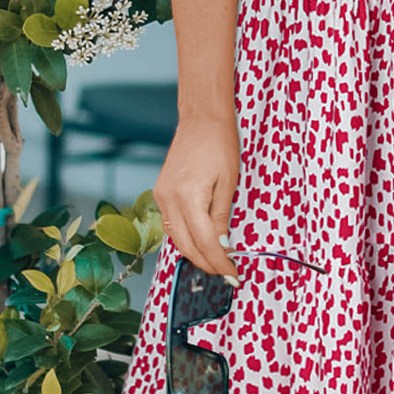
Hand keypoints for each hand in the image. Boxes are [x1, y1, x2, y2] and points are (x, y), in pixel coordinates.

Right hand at [152, 115, 240, 283]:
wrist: (202, 118)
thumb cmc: (220, 144)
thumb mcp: (228, 182)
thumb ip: (221, 217)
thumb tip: (221, 247)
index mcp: (188, 197)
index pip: (205, 242)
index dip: (219, 262)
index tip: (233, 275)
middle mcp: (169, 200)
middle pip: (186, 245)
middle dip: (206, 263)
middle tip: (226, 274)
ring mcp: (161, 196)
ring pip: (175, 238)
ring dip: (194, 253)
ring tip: (215, 262)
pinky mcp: (160, 191)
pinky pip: (170, 224)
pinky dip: (184, 237)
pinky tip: (199, 242)